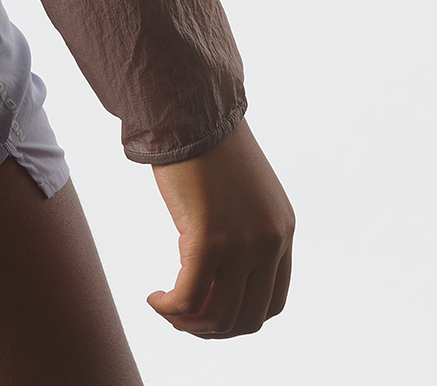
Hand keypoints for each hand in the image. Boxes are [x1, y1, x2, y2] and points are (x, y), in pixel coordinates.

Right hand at [146, 116, 293, 337]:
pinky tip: (154, 298)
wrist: (190, 107)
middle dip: (212, 328)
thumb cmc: (203, 142)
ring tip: (165, 308)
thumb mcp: (236, 194)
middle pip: (248, 318)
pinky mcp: (209, 240)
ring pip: (219, 316)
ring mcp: (243, 243)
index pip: (272, 302)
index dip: (238, 317)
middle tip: (181, 316)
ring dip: (188, 323)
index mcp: (282, 231)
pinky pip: (188, 298)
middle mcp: (270, 241)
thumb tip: (211, 277)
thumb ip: (237, 232)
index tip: (206, 309)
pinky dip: (170, 308)